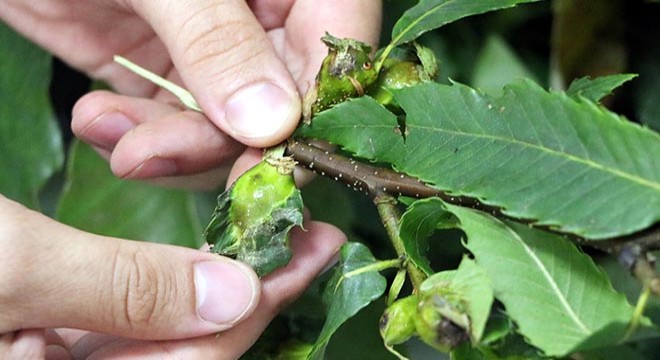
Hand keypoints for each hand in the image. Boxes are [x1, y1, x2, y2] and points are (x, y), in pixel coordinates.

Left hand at [0, 0, 381, 189]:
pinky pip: (171, 126)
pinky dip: (134, 136)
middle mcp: (264, 20)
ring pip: (223, 131)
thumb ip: (216, 40)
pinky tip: (97, 120)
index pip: (330, 58)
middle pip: (278, 112)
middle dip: (212, 144)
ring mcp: (216, 51)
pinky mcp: (166, 72)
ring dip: (165, 148)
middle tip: (147, 156)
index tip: (258, 170)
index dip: (305, 122)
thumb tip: (272, 125)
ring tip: (106, 130)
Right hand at [0, 194, 345, 358]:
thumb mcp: (13, 269)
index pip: (200, 358)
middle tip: (312, 233)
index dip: (263, 299)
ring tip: (272, 223)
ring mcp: (65, 353)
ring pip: (164, 321)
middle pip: (192, 343)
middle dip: (255, 283)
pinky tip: (209, 241)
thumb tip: (236, 293)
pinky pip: (128, 305)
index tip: (316, 244)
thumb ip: (125, 289)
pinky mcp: (51, 326)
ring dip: (218, 269)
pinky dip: (168, 268)